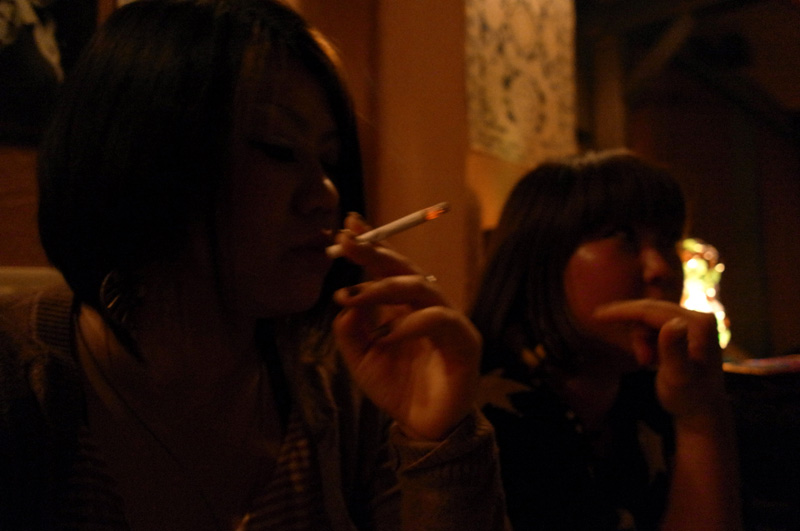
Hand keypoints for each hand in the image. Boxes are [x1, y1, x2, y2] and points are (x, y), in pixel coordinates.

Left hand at [331, 213, 481, 440]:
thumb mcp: (361, 358)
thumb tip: (345, 301)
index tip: (346, 225)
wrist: (423, 428)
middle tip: (348, 243)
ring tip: (349, 296)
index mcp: (405, 306)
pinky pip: (440, 321)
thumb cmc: (396, 388)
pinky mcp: (465, 342)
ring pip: (421, 287)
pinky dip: (410, 325)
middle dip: (375, 252)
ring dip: (382, 287)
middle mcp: (428, 306)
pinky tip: (385, 337)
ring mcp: (449, 321)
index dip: (372, 244)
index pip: (390, 266)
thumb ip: (351, 329)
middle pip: (405, 268)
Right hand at [594, 299, 726, 423]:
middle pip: (652, 310)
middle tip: (612, 337)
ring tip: (646, 362)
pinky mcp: (689, 331)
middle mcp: (700, 317)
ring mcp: (695, 323)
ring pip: (651, 319)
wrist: (701, 413)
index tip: (597, 316)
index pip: (652, 310)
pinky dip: (647, 340)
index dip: (623, 312)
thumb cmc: (688, 398)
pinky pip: (657, 326)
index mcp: (699, 323)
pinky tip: (650, 358)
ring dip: (641, 339)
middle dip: (632, 327)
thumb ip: (674, 350)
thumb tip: (673, 322)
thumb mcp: (678, 376)